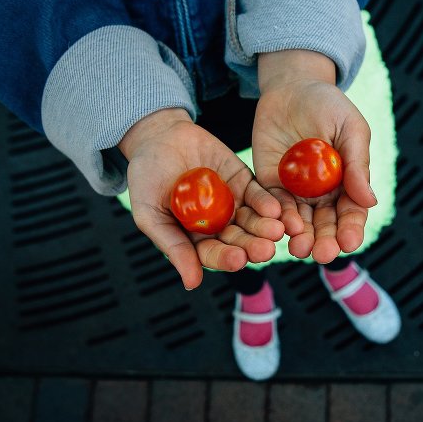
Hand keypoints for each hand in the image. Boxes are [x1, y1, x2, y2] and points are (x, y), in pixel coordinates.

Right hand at [119, 108, 283, 289]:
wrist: (157, 138)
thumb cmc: (146, 178)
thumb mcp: (150, 214)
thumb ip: (172, 246)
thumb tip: (192, 283)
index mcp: (194, 239)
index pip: (213, 254)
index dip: (225, 258)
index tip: (237, 260)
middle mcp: (217, 225)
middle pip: (238, 240)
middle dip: (252, 246)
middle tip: (266, 250)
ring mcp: (231, 203)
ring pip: (252, 220)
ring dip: (265, 227)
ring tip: (276, 230)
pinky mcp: (242, 180)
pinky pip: (258, 194)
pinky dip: (267, 202)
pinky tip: (275, 208)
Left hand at [252, 51, 376, 263]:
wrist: (292, 86)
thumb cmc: (329, 105)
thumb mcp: (350, 128)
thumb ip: (358, 164)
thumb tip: (370, 201)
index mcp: (347, 183)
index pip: (351, 214)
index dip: (351, 230)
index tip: (349, 242)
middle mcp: (321, 194)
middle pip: (324, 225)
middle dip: (324, 241)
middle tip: (322, 253)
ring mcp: (295, 191)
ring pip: (299, 222)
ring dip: (300, 236)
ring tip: (300, 248)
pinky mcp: (269, 183)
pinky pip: (272, 204)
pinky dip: (277, 216)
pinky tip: (280, 226)